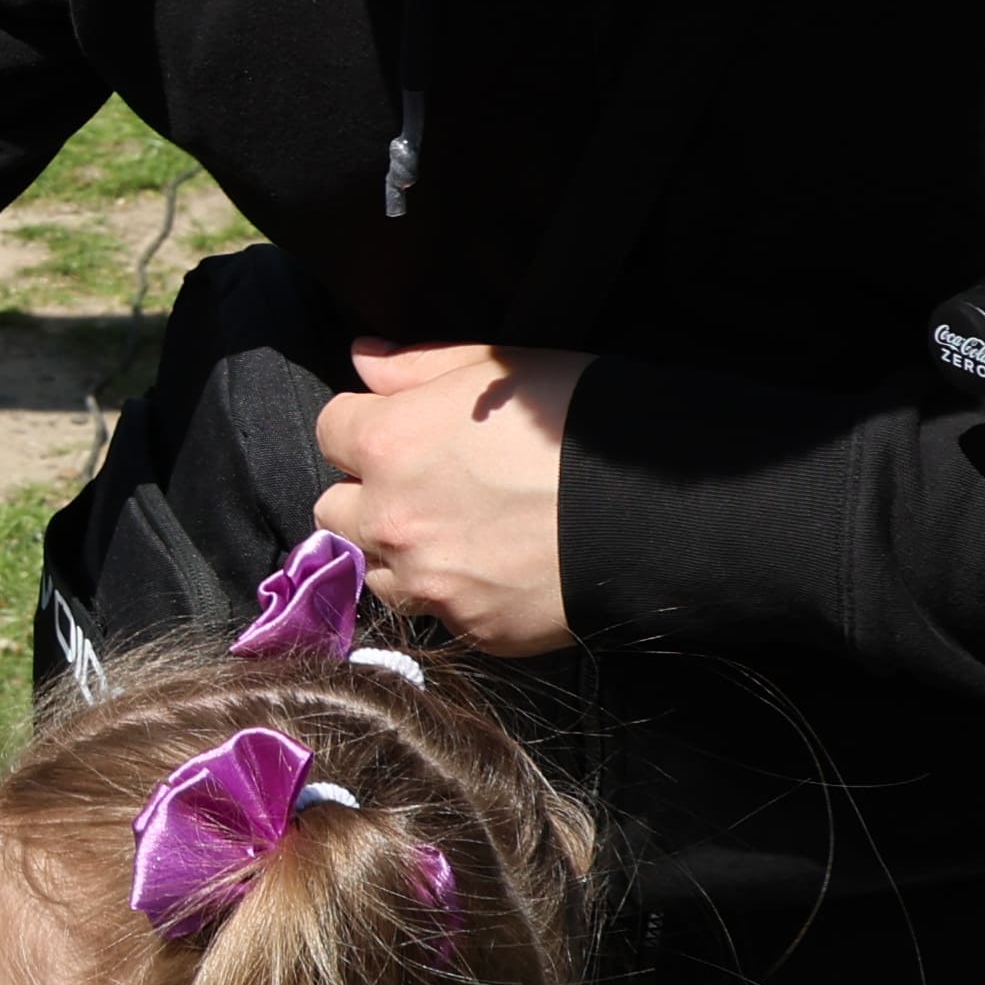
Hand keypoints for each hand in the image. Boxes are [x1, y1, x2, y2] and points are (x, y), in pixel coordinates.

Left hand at [310, 341, 588, 656]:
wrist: (655, 508)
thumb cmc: (579, 419)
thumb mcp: (498, 367)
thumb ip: (417, 365)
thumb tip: (364, 356)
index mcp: (389, 443)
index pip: (330, 429)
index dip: (366, 424)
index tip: (402, 426)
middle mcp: (391, 518)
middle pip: (335, 507)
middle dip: (369, 492)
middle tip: (425, 482)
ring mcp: (427, 581)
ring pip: (371, 568)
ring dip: (395, 549)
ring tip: (454, 530)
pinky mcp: (469, 628)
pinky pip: (433, 611)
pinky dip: (450, 592)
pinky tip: (494, 567)